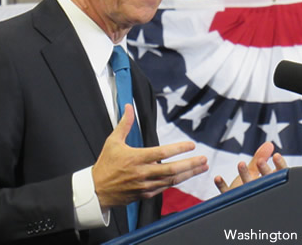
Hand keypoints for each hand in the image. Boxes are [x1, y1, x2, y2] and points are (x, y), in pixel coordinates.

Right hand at [92, 104, 208, 208]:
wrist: (97, 191)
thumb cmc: (105, 164)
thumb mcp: (113, 142)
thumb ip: (124, 124)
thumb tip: (128, 107)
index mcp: (136, 158)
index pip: (162, 153)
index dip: (179, 149)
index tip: (191, 145)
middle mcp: (143, 173)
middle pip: (172, 169)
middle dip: (191, 164)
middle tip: (204, 159)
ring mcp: (145, 186)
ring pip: (172, 180)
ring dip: (188, 174)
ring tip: (202, 167)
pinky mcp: (145, 195)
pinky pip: (165, 188)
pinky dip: (176, 182)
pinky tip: (185, 176)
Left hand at [213, 141, 286, 193]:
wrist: (234, 206)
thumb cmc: (247, 186)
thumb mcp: (254, 171)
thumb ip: (260, 157)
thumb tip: (269, 144)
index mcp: (267, 183)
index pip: (278, 175)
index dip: (279, 166)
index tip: (276, 156)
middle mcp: (259, 191)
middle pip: (265, 181)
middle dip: (263, 171)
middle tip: (260, 161)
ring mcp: (245, 196)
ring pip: (247, 187)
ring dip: (244, 175)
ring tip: (241, 163)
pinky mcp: (231, 200)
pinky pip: (226, 193)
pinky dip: (222, 185)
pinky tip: (217, 178)